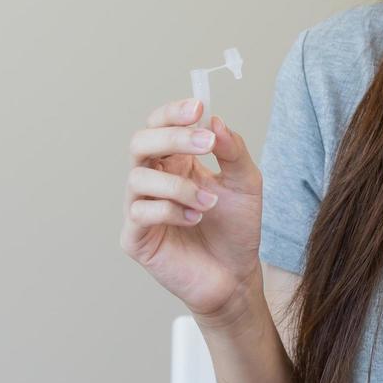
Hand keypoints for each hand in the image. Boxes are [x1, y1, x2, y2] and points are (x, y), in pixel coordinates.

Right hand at [119, 98, 263, 323]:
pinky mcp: (136, 238)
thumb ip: (233, 150)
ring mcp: (140, 208)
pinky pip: (139, 213)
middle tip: (206, 143)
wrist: (237, 275)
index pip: (160, 124)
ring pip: (138, 177)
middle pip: (140, 142)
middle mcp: (154, 179)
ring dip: (179, 185)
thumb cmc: (237, 228)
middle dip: (172, 136)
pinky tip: (194, 219)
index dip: (173, 112)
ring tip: (210, 203)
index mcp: (176, 161)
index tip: (198, 107)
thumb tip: (216, 121)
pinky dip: (170, 211)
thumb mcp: (246, 182)